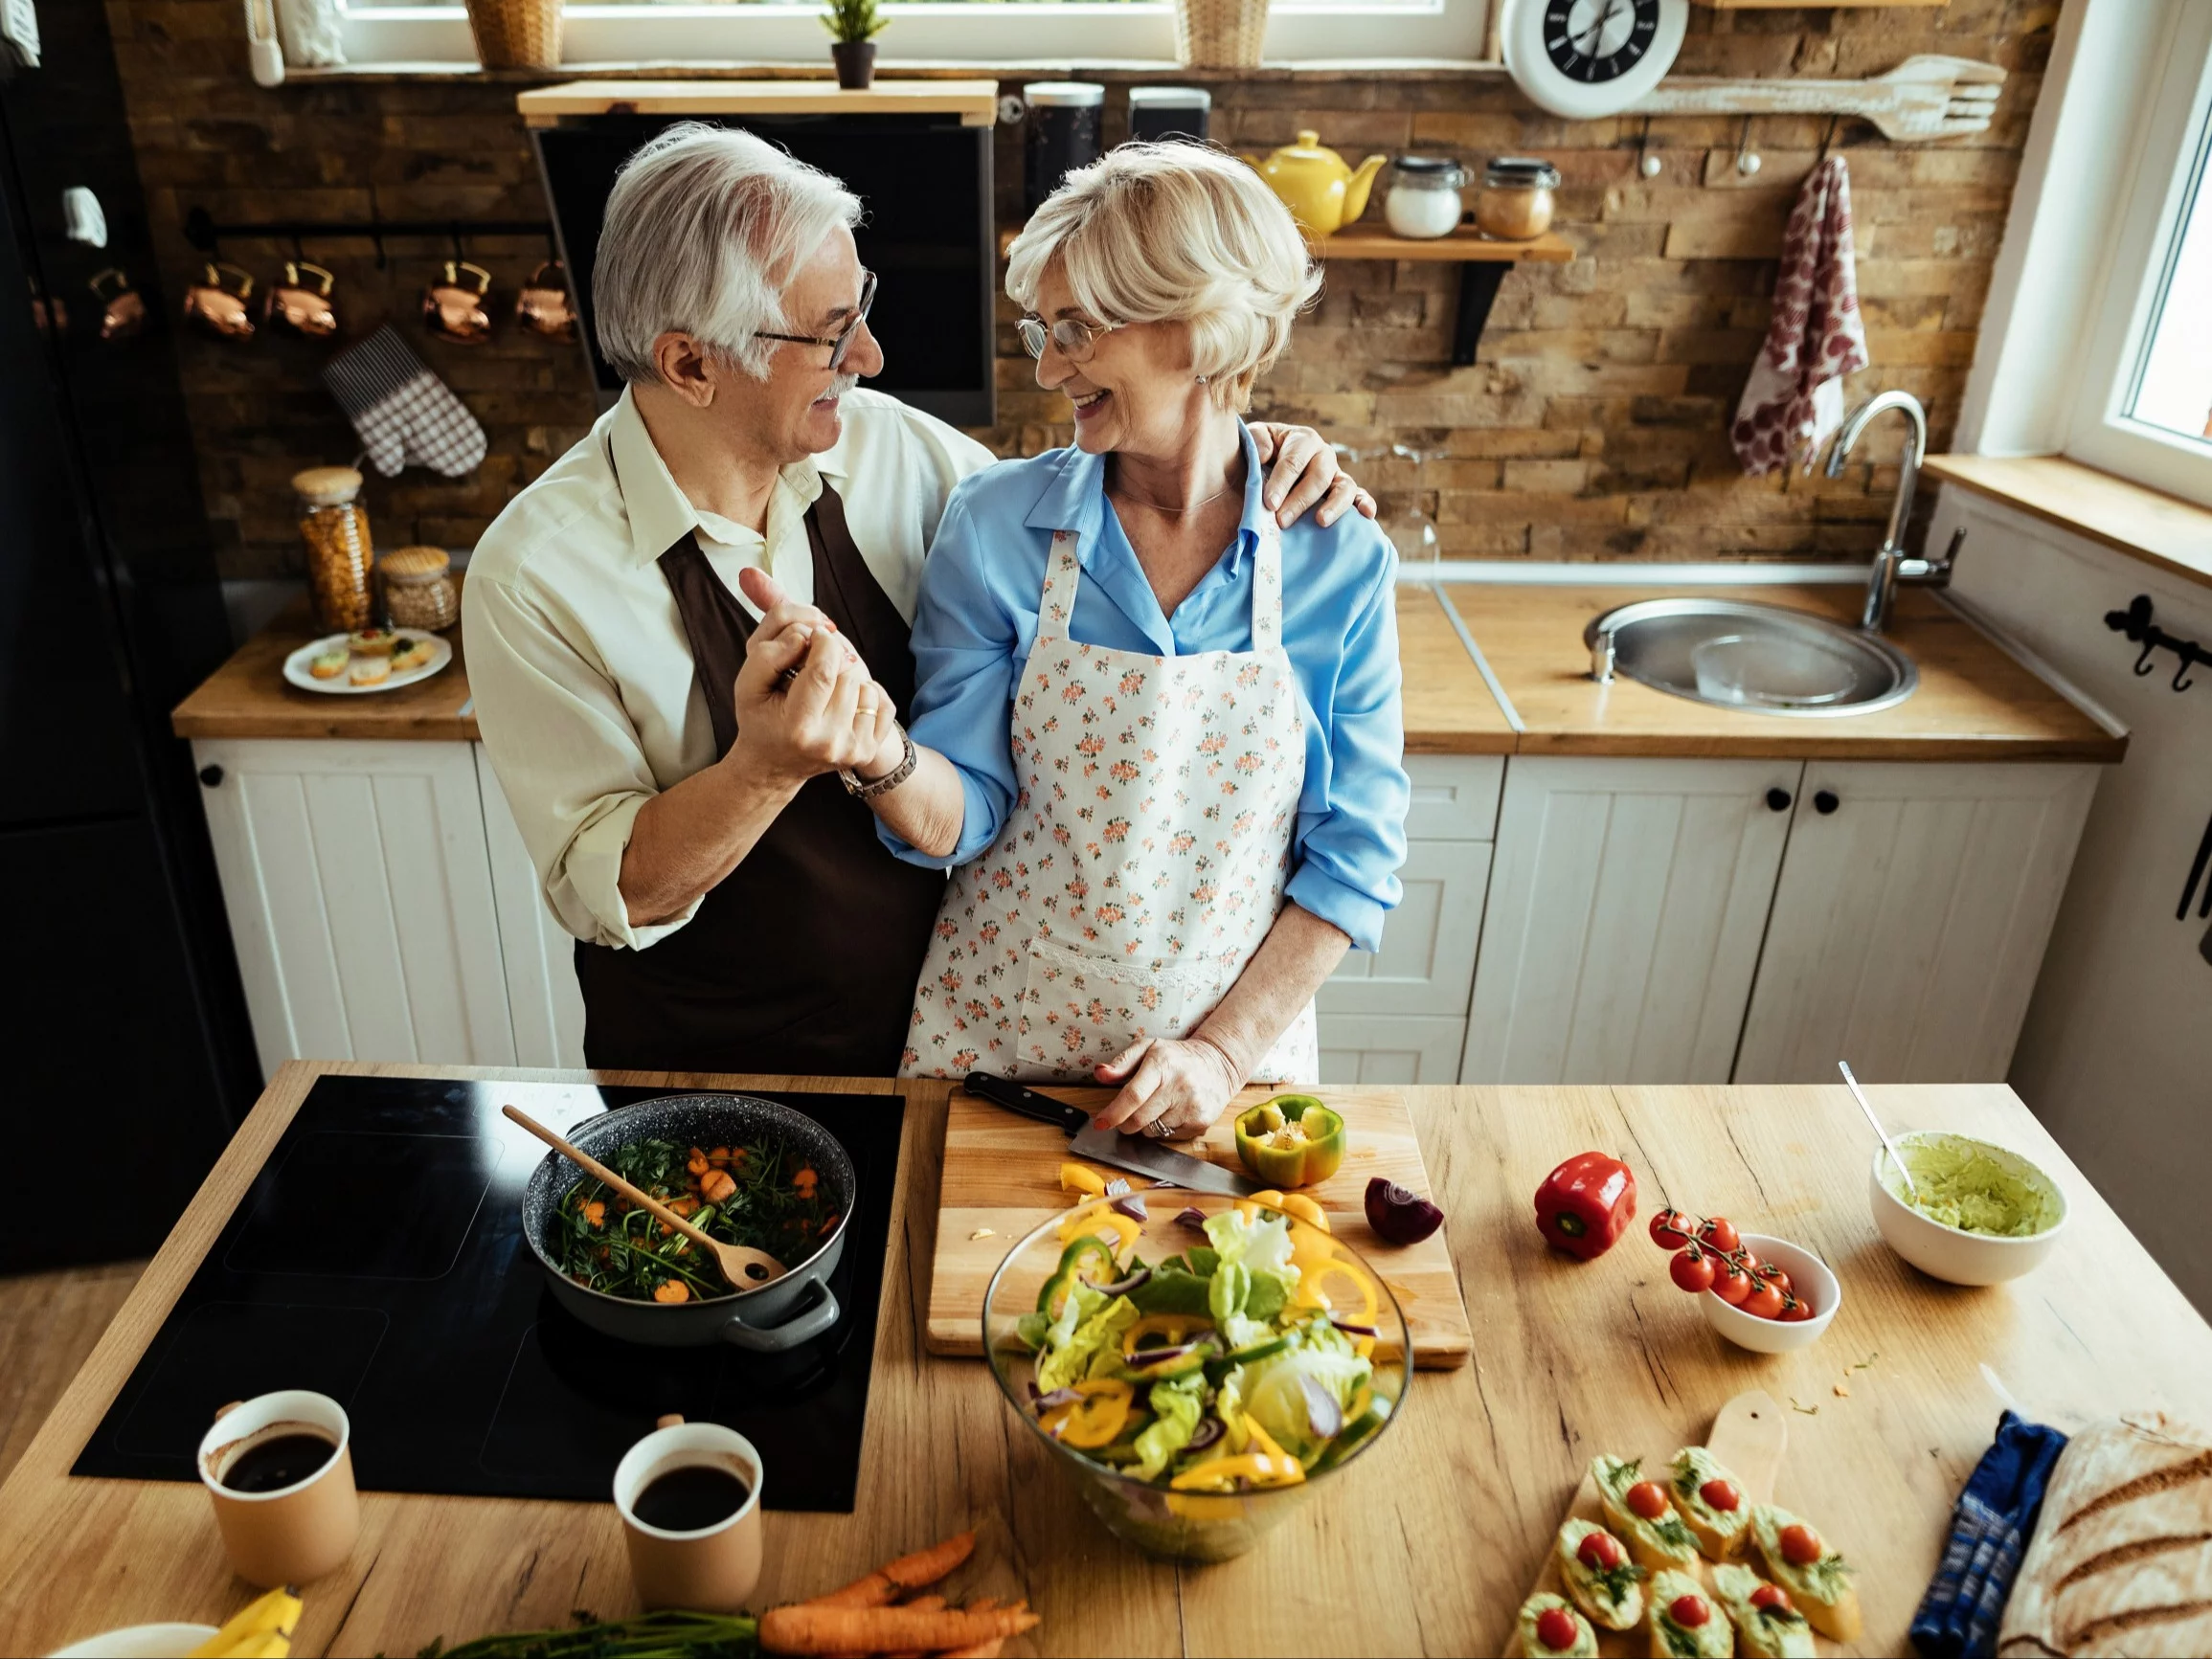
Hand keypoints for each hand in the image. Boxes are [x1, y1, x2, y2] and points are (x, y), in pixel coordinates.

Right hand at [729, 567, 890, 790]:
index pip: (826, 664)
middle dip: (832, 654)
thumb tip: (753, 573)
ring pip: (865, 681)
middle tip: (811, 664)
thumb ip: (764, 631)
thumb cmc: (760, 716)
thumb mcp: (750, 677)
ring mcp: (853, 749)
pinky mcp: (868, 749)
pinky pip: (881, 698)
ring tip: (822, 687)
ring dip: (846, 672)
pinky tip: (840, 701)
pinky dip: (863, 692)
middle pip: (848, 668)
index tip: (810, 636)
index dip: (820, 639)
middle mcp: (830, 742)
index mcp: (798, 726)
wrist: (775, 765)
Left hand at [1090, 1033, 1243, 1140]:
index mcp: (1162, 1064)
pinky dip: (1165, 1128)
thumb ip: (1122, 1062)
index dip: (1114, 1113)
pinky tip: (1174, 1111)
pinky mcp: (1201, 1122)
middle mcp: (1179, 1085)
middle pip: (1139, 1119)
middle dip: (1125, 1122)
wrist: (1218, 1064)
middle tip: (1126, 1115)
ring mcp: (1192, 1106)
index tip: (1101, 1122)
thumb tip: (1100, 1074)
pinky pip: (1169, 1136)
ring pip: (1153, 1131)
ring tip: (1159, 1105)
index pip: (1133, 1096)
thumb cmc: (1177, 1057)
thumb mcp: (1148, 1048)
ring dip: (1147, 1124)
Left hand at [1248, 423, 1378, 529]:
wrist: (1269, 464)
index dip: (1281, 482)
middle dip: (1300, 500)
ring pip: (1344, 487)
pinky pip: (1358, 495)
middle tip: (1282, 520)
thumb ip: (1257, 440)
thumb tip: (1266, 454)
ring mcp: (1336, 473)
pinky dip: (1365, 503)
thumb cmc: (1261, 452)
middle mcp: (1323, 454)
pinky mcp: (1344, 491)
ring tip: (1320, 521)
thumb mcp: (1253, 439)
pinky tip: (1367, 515)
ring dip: (1333, 505)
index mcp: (1303, 440)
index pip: (1293, 461)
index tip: (1269, 503)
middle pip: (1318, 477)